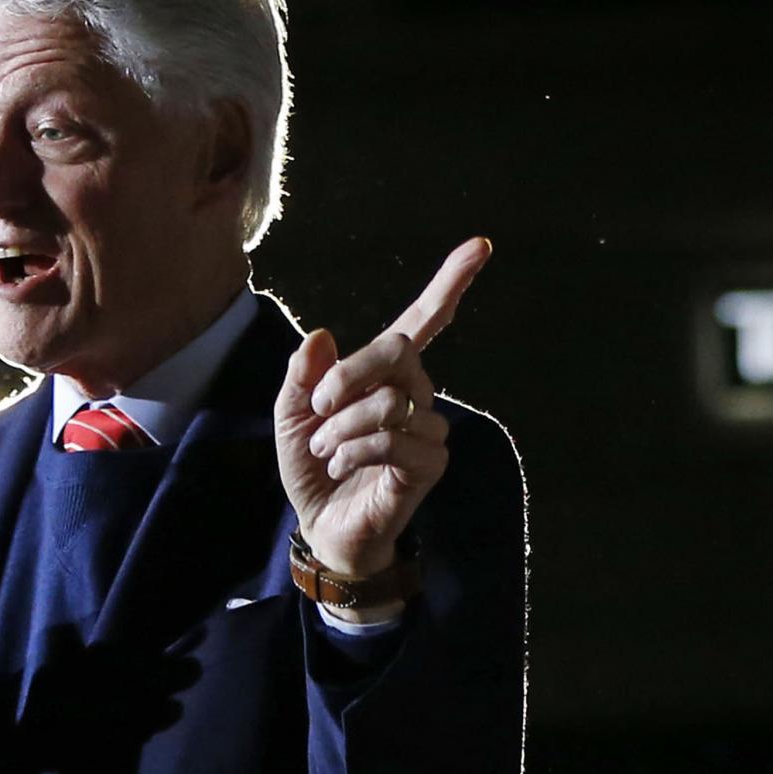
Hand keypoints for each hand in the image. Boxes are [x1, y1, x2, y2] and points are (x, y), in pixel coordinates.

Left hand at [275, 238, 489, 578]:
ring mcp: (427, 428)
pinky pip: (394, 439)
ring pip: (389, 401)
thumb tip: (322, 335)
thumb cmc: (313, 468)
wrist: (323, 528)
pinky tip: (342, 465)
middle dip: (349, 375)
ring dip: (342, 428)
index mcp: (385, 374)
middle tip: (318, 407)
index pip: (425, 320)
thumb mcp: (292, 416)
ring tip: (326, 450)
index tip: (481, 245)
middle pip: (398, 351)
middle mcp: (416, 393)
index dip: (451, 282)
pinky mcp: (430, 464)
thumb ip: (303, 377)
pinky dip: (355, 450)